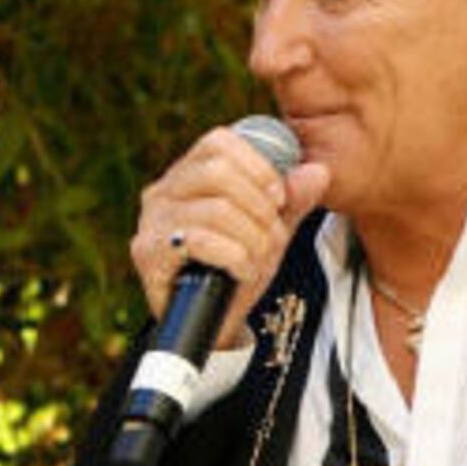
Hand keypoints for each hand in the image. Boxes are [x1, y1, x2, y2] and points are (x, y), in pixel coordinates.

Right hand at [126, 123, 332, 349]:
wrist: (213, 322)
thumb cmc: (235, 268)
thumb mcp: (271, 229)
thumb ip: (292, 200)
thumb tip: (318, 172)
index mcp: (187, 175)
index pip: (218, 142)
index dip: (257, 165)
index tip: (279, 198)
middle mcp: (162, 192)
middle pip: (219, 171)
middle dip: (259, 206)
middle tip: (272, 234)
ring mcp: (152, 221)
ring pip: (217, 209)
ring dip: (253, 237)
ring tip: (260, 258)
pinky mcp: (148, 253)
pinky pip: (201, 241)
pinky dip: (235, 257)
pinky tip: (243, 271)